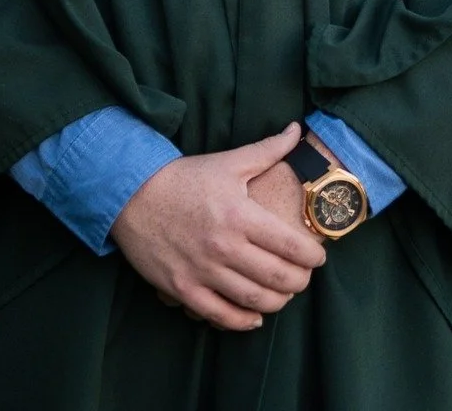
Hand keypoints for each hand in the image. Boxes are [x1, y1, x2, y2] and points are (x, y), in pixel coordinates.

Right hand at [111, 122, 326, 331]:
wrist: (132, 194)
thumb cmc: (185, 177)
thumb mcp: (228, 161)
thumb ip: (267, 150)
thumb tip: (295, 130)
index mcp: (239, 214)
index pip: (290, 245)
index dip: (312, 256)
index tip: (319, 257)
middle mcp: (224, 246)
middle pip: (277, 278)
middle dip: (300, 281)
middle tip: (304, 277)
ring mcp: (203, 271)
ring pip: (254, 300)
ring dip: (277, 302)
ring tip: (284, 295)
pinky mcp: (184, 289)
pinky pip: (220, 315)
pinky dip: (243, 321)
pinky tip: (254, 317)